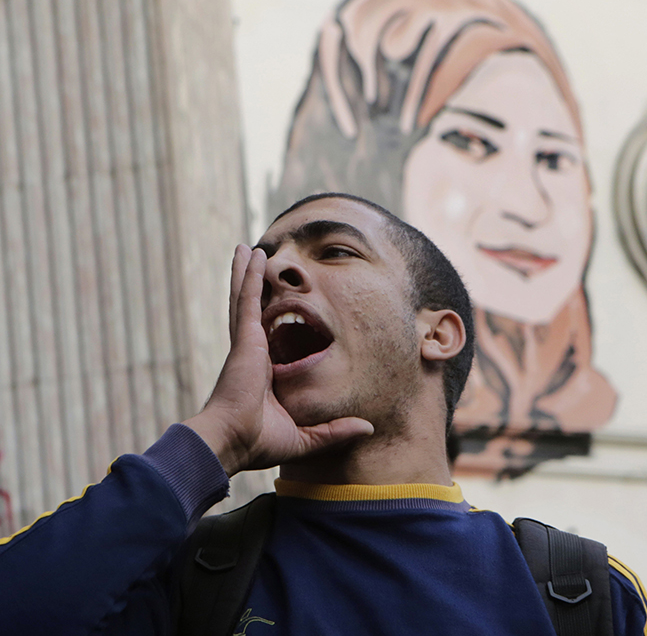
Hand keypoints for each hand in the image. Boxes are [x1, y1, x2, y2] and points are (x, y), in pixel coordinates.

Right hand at [183, 245, 373, 475]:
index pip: (271, 338)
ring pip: (246, 299)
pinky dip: (246, 276)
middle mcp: (253, 353)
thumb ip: (335, 430)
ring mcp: (246, 343)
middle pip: (254, 312)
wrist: (231, 442)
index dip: (273, 320)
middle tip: (254, 263)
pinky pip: (246, 299)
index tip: (278, 305)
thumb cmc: (258, 443)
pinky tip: (248, 255)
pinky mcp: (244, 338)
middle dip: (255, 287)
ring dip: (247, 273)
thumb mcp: (306, 437)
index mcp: (264, 372)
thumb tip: (368, 427)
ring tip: (247, 250)